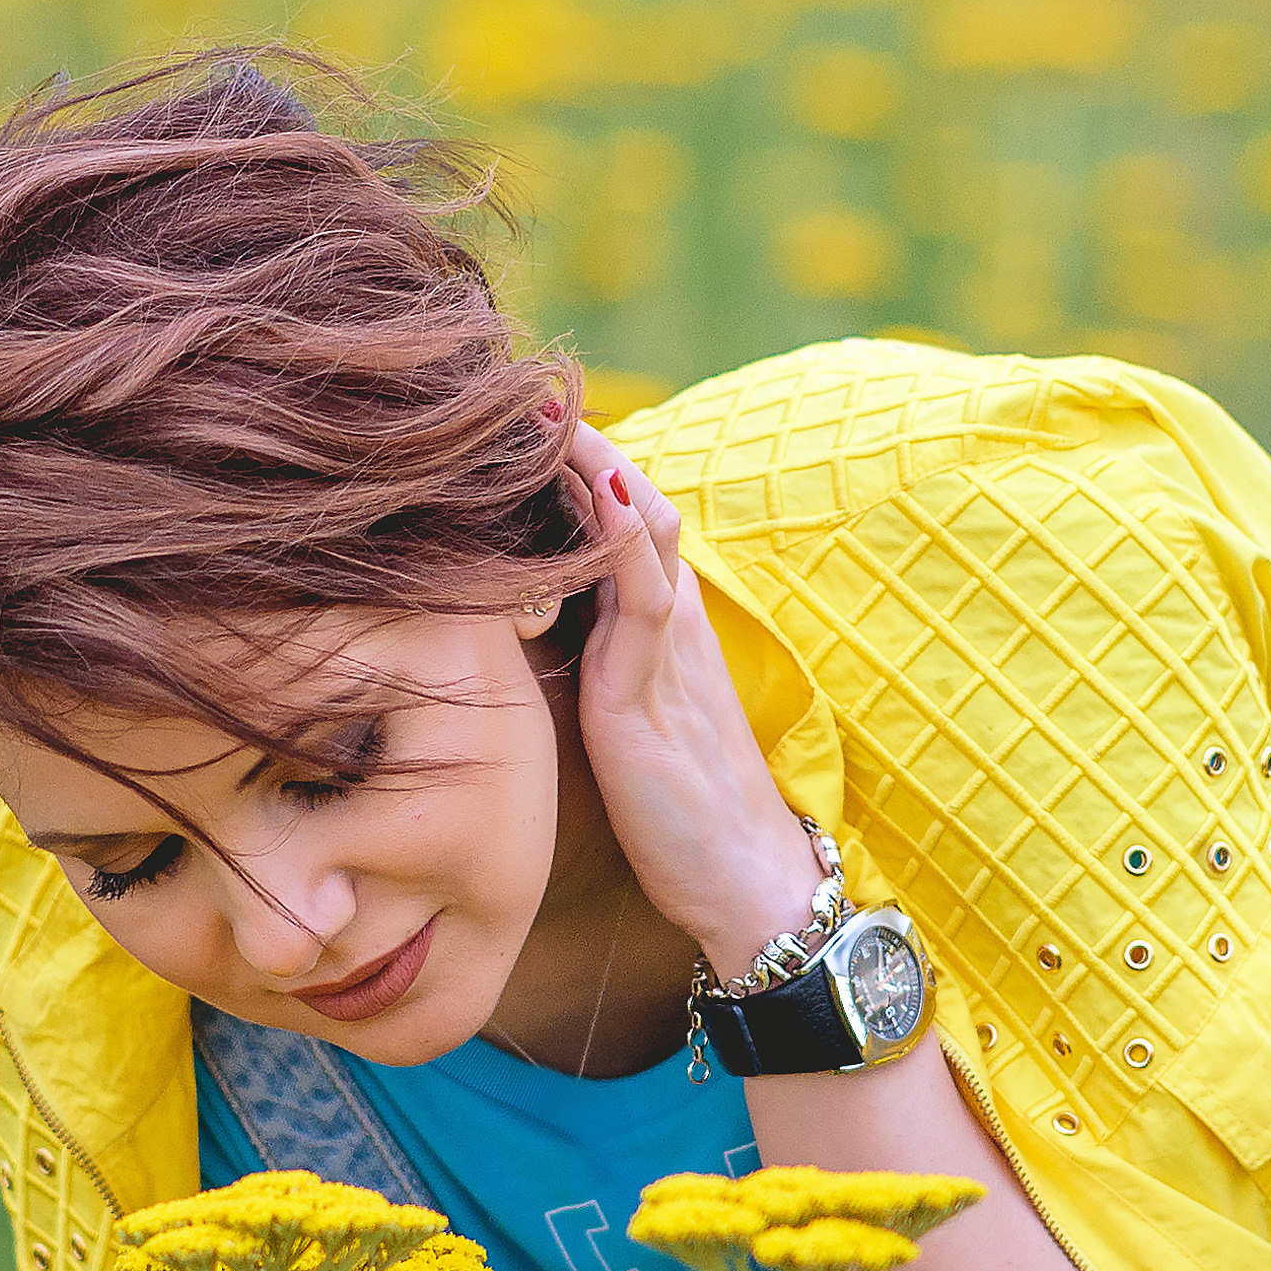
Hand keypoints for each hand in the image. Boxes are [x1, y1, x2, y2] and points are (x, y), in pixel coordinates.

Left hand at [563, 422, 826, 982]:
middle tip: (525, 386)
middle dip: (581, 442)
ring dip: (596, 465)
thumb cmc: (683, 813)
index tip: (526, 418)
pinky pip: (644, 602)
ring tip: (546, 411)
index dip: (581, 465)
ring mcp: (666, 653)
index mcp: (661, 626)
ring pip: (643, 529)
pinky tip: (600, 495)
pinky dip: (623, 542)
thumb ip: (596, 668)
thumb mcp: (629, 720)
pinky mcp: (651, 699)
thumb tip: (533, 630)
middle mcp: (670, 622)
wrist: (745, 884)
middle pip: (634, 498)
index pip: (622, 517)